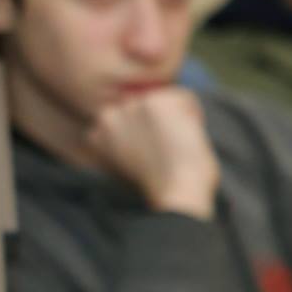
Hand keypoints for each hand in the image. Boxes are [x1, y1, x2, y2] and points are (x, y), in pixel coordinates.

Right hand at [84, 87, 220, 218]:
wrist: (176, 193)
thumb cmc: (161, 188)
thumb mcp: (129, 166)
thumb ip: (127, 143)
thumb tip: (143, 125)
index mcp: (98, 133)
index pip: (128, 121)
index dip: (147, 138)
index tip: (154, 158)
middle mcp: (108, 114)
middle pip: (143, 108)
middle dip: (157, 123)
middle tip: (167, 152)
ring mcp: (131, 105)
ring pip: (163, 100)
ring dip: (175, 119)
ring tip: (177, 147)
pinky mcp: (156, 100)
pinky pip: (185, 98)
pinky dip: (194, 117)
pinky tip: (189, 138)